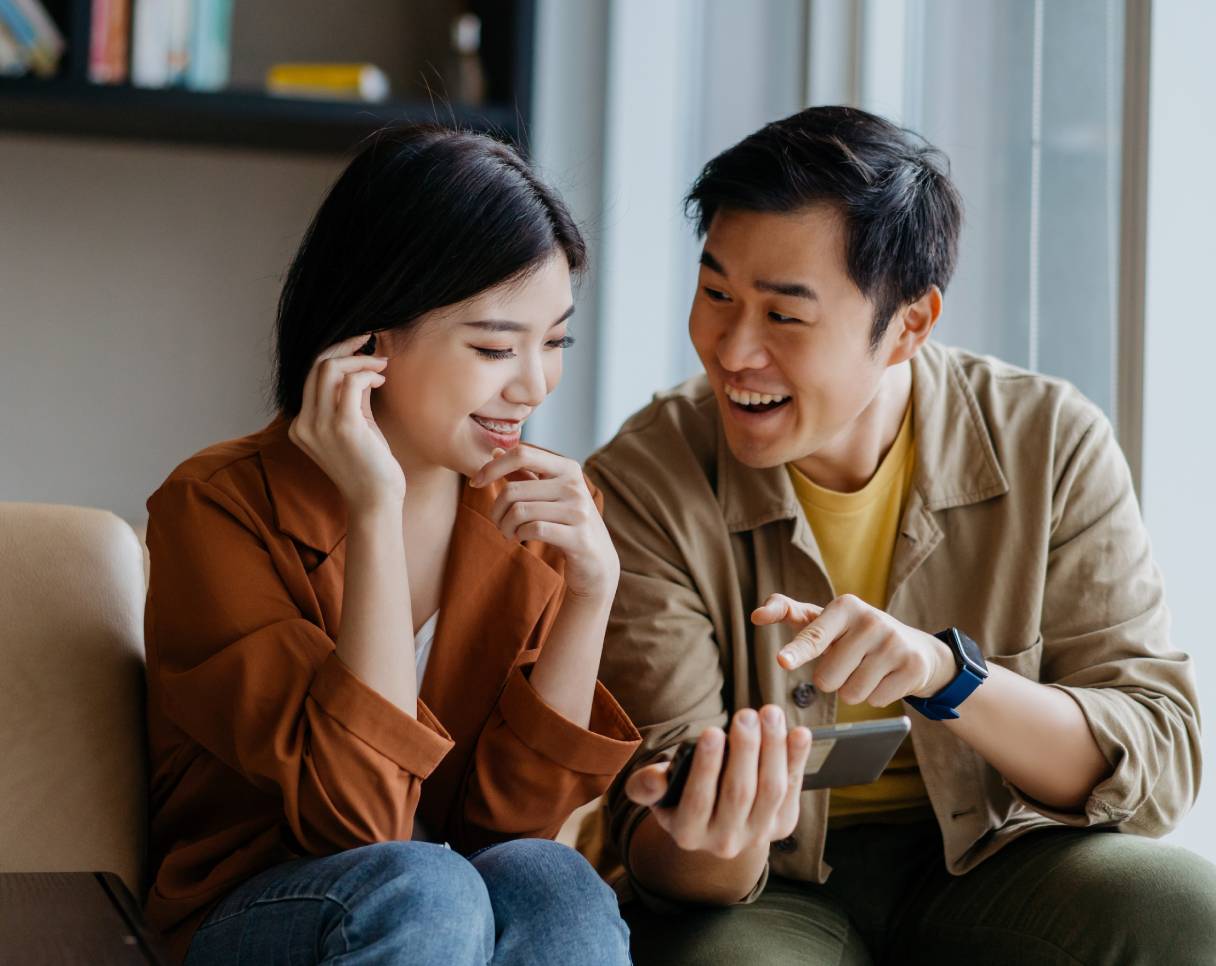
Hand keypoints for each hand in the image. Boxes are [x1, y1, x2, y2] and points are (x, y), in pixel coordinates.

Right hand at [288, 333, 404, 509]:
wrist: (376, 501)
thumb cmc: (369, 465)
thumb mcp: (355, 424)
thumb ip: (351, 396)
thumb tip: (359, 363)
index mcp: (301, 425)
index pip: (310, 375)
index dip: (335, 355)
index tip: (359, 349)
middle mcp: (304, 424)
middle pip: (316, 366)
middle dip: (346, 348)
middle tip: (371, 344)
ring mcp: (319, 426)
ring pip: (329, 368)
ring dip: (359, 359)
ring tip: (381, 365)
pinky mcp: (343, 426)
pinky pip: (350, 381)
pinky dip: (367, 373)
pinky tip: (381, 380)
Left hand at [473, 445, 618, 601]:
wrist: (598, 561)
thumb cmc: (567, 523)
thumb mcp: (550, 494)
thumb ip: (525, 473)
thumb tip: (495, 451)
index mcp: (567, 468)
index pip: (522, 454)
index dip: (492, 467)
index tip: (476, 483)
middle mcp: (575, 485)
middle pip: (514, 489)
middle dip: (496, 509)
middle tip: (498, 522)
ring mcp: (578, 511)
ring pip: (519, 511)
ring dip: (505, 526)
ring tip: (508, 533)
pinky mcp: (578, 537)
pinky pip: (533, 530)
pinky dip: (520, 535)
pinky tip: (522, 538)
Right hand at [624, 707, 811, 858]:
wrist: (714, 821)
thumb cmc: (680, 794)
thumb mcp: (657, 791)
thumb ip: (647, 784)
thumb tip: (653, 779)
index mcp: (687, 832)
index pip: (698, 800)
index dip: (706, 766)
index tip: (712, 731)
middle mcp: (723, 842)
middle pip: (739, 793)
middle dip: (745, 750)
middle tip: (746, 715)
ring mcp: (757, 836)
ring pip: (770, 791)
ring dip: (773, 749)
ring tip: (769, 714)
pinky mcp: (782, 826)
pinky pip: (794, 790)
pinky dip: (798, 760)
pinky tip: (800, 733)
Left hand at [752, 593, 955, 703]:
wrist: (915, 648)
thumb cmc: (855, 635)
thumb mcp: (826, 620)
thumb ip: (789, 613)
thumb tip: (756, 615)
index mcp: (845, 606)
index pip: (814, 636)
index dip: (797, 651)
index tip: (782, 661)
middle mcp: (871, 620)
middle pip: (827, 679)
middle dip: (833, 679)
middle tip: (849, 663)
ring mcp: (894, 643)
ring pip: (851, 694)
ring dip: (853, 689)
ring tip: (868, 670)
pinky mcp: (913, 666)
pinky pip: (875, 701)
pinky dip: (876, 696)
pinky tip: (886, 678)